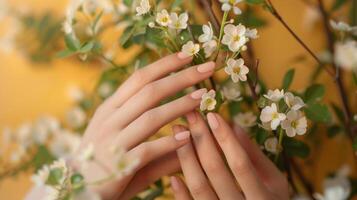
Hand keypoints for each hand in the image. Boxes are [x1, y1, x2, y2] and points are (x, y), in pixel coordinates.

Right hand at [74, 53, 215, 198]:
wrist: (76, 191)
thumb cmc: (105, 162)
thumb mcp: (126, 142)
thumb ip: (154, 135)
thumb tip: (189, 132)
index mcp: (110, 109)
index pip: (139, 78)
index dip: (165, 65)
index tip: (189, 54)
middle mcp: (109, 120)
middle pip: (149, 92)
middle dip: (180, 77)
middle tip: (207, 68)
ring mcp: (112, 142)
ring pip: (150, 117)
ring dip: (179, 105)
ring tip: (203, 97)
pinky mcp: (118, 166)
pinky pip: (147, 150)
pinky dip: (168, 143)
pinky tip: (187, 137)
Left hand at [170, 111, 288, 199]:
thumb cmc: (272, 199)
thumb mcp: (273, 180)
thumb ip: (254, 156)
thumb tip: (235, 125)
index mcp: (263, 197)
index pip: (240, 163)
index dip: (225, 138)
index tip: (212, 114)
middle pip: (215, 171)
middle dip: (201, 139)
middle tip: (189, 115)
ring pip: (199, 187)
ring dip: (186, 157)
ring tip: (177, 132)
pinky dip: (180, 192)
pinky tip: (173, 174)